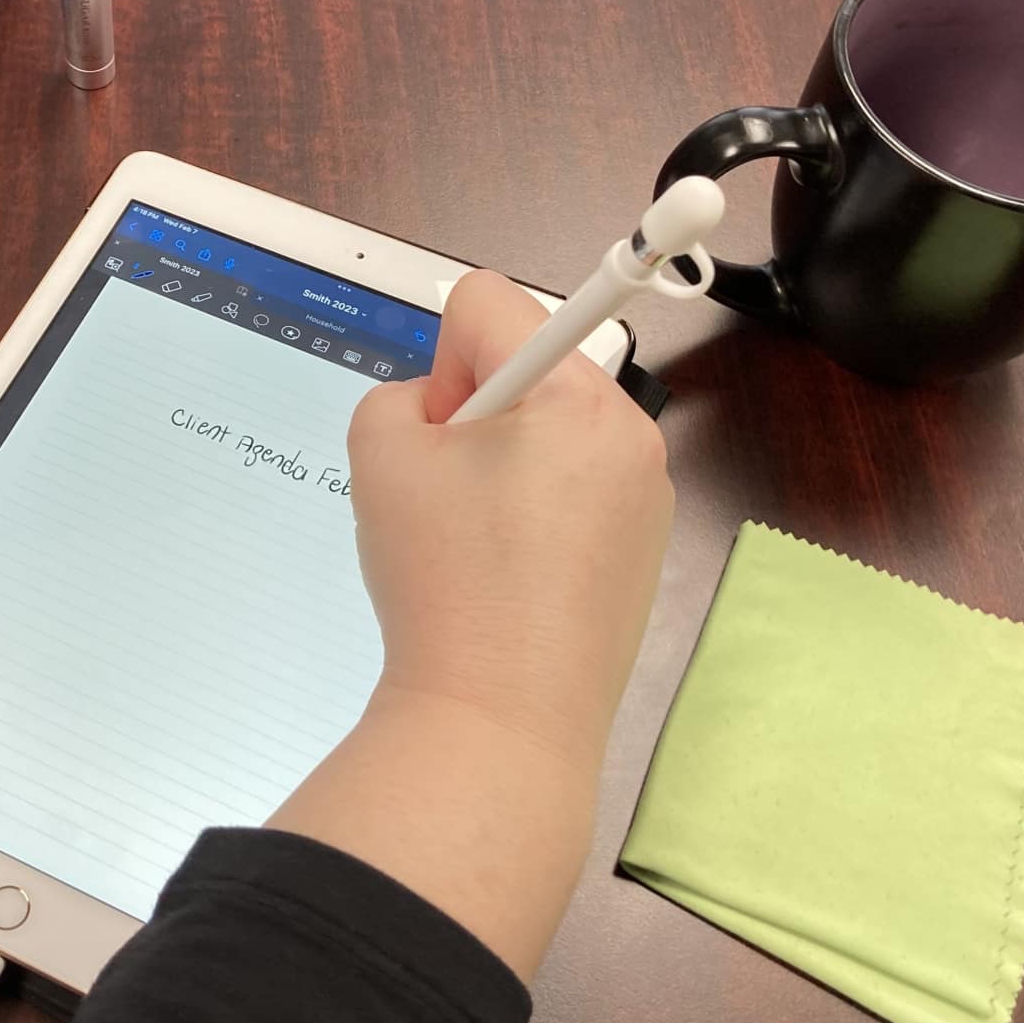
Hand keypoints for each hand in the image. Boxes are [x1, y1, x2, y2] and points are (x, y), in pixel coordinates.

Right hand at [347, 267, 672, 764]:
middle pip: (529, 367)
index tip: (441, 434)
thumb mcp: (378, 452)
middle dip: (476, 415)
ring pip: (551, 431)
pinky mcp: (644, 549)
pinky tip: (508, 576)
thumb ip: (401, 394)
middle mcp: (628, 433)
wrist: (500, 721)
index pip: (488, 302)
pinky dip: (535, 513)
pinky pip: (576, 490)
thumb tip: (451, 413)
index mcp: (574, 395)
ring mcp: (645, 495)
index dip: (440, 357)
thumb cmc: (445, 582)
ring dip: (504, 464)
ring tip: (477, 545)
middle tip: (448, 495)